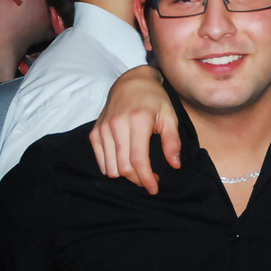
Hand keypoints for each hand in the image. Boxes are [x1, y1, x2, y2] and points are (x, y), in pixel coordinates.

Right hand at [89, 65, 180, 194]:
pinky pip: (101, 161)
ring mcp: (103, 129)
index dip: (146, 178)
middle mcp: (117, 125)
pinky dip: (112, 168)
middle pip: (123, 167)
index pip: (138, 159)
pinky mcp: (95, 132)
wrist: (131, 82)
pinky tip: (124, 163)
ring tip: (138, 170)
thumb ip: (173, 141)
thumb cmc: (154, 100)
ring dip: (125, 175)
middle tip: (149, 179)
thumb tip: (175, 165)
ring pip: (110, 168)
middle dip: (137, 179)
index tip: (154, 188)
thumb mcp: (170, 117)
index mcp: (137, 120)